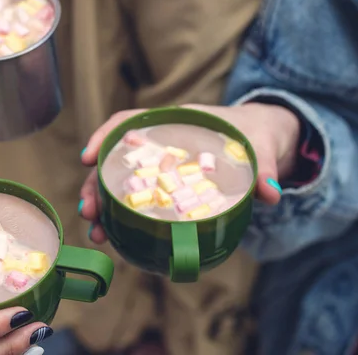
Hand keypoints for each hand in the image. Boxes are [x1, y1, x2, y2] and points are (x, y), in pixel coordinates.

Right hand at [79, 103, 300, 243]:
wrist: (262, 140)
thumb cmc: (255, 134)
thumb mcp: (261, 145)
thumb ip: (264, 166)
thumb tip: (269, 194)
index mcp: (175, 123)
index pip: (128, 123)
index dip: (103, 138)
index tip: (87, 159)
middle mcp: (160, 145)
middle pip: (116, 159)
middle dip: (96, 184)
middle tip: (88, 212)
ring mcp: (160, 167)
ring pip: (121, 182)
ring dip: (104, 205)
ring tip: (97, 231)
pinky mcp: (167, 186)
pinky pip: (138, 198)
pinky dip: (123, 215)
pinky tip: (116, 235)